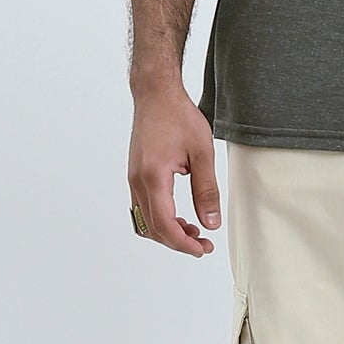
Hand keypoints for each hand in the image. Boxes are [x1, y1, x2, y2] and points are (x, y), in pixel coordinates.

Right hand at [127, 85, 220, 256]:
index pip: (164, 225)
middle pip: (153, 229)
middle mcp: (137, 182)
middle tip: (204, 245)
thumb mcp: (202, 153)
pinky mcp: (135, 176)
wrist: (156, 95)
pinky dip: (160, 220)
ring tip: (194, 231)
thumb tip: (211, 223)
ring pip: (145, 222)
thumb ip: (206, 190)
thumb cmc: (179, 117)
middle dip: (178, 242)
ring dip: (168, 232)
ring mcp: (133, 180)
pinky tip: (180, 217)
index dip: (183, 243)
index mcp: (153, 177)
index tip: (203, 249)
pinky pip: (142, 209)